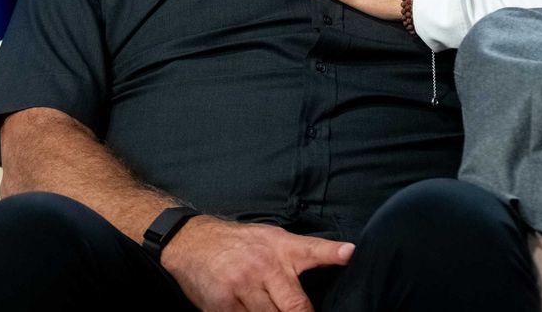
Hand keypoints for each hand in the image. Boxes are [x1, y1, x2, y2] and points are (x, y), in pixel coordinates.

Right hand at [162, 216, 353, 311]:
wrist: (193, 242)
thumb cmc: (240, 243)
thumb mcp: (272, 237)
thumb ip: (301, 253)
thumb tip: (342, 258)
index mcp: (281, 248)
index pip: (312, 250)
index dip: (333, 253)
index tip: (349, 253)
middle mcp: (264, 266)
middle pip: (295, 306)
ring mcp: (242, 286)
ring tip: (272, 309)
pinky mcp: (223, 305)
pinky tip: (252, 311)